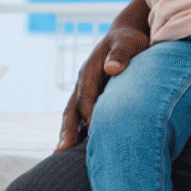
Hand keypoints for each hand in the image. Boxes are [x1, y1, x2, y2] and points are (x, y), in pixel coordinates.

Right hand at [58, 22, 150, 151]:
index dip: (88, 115)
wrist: (126, 36)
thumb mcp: (127, 42)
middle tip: (61, 150)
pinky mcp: (92, 97)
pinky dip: (78, 131)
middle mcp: (82, 83)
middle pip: (71, 109)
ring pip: (72, 115)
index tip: (94, 132)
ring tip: (61, 153)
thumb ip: (120, 54)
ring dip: (67, 133)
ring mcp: (85, 91)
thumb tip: (112, 68)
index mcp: (89, 71)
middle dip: (66, 129)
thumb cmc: (129, 40)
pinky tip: (79, 147)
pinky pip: (81, 116)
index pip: (85, 97)